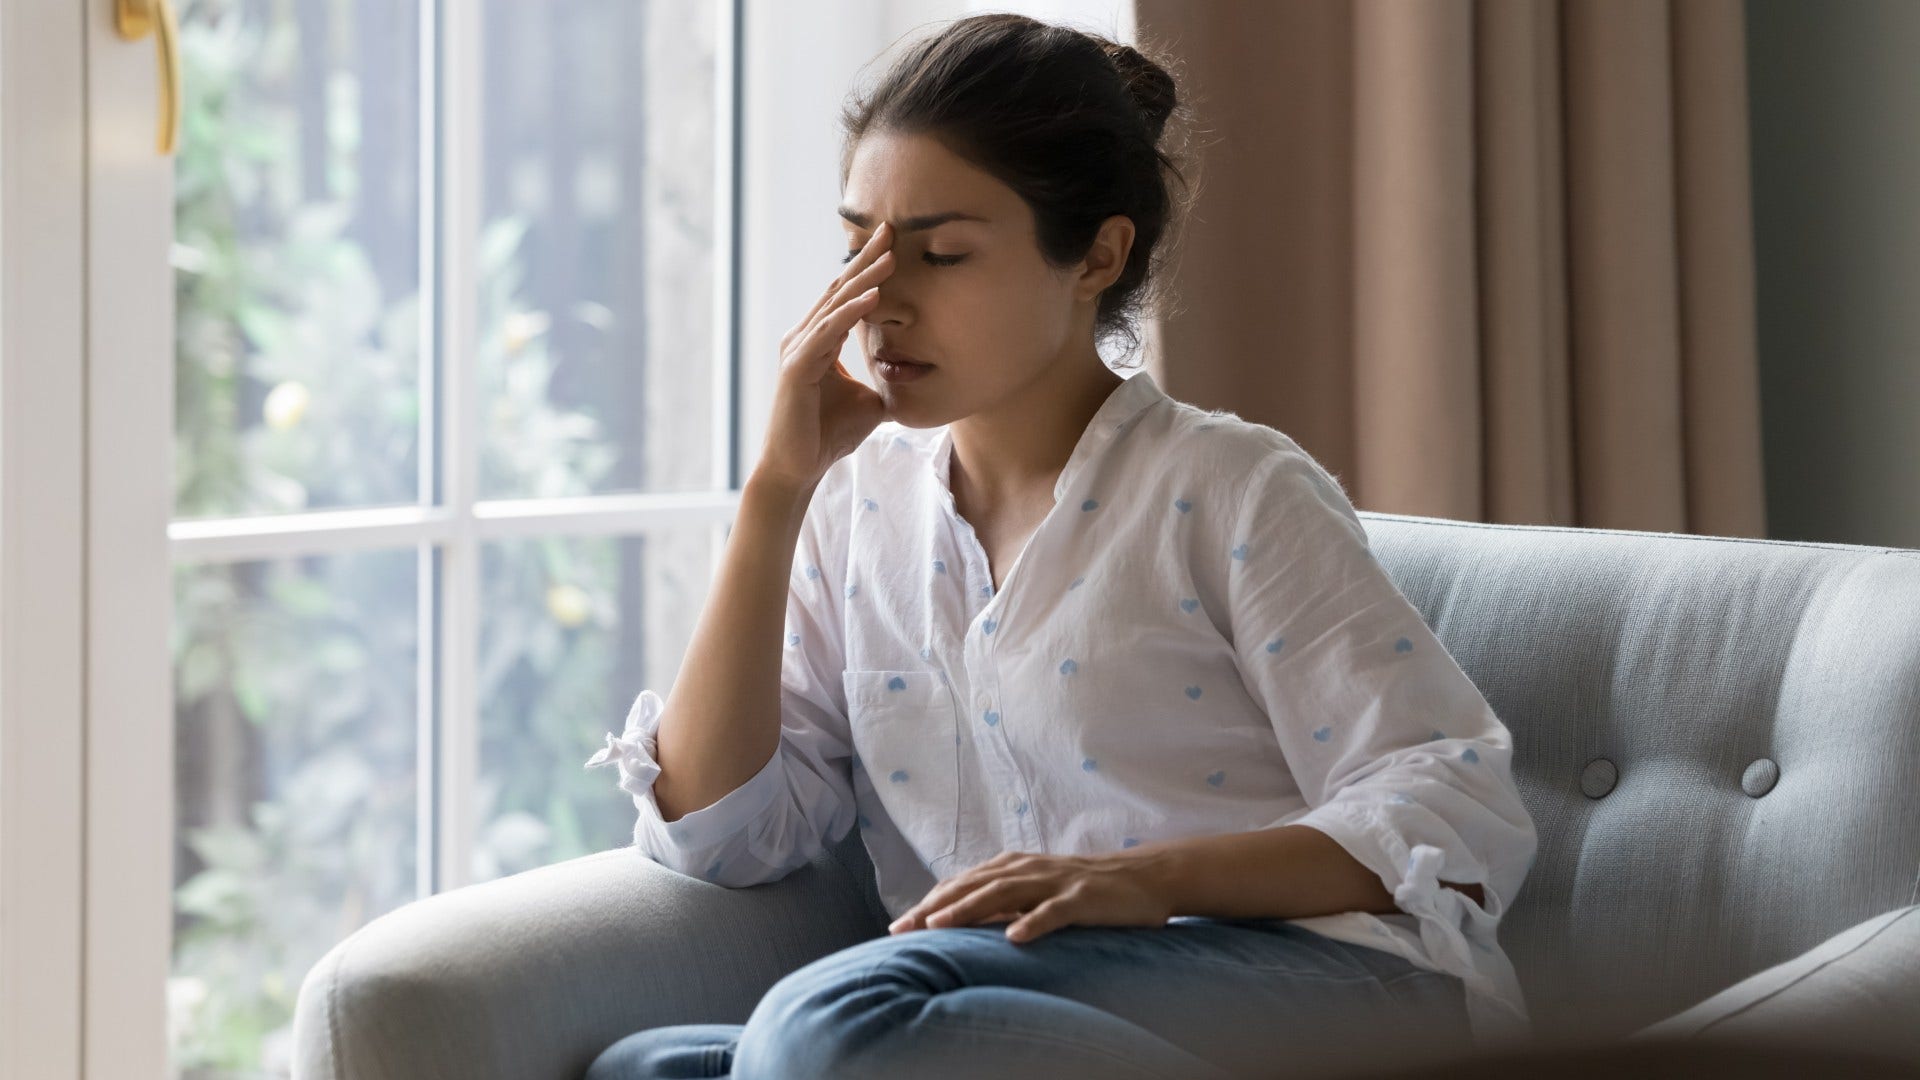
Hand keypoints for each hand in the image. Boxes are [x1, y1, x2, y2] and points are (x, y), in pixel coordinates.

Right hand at [754, 221, 896, 492]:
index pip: (846, 296)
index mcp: (819, 341)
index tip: (894, 243)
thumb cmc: (829, 435)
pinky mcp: (797, 368)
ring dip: (864, 279)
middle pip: (839, 289)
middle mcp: (804, 338)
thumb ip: (885, 383)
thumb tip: (917, 381)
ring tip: (891, 256)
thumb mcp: (870, 402)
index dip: (868, 269)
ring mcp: (798, 350)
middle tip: (890, 228)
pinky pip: (828, 333)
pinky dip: (851, 313)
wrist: (799, 468)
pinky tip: (873, 296)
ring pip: (835, 306)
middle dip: (866, 259)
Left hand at [886, 850, 1175, 943]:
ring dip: (969, 909)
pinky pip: (1053, 911)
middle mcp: (1028, 869)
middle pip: (973, 886)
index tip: (900, 926)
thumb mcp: (1038, 890)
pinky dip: (1032, 922)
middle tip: (904, 929)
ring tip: (940, 926)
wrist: (1144, 877)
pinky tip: (1014, 937)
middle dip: (935, 906)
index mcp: (1014, 866)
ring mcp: (1055, 882)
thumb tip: (963, 921)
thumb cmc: (1086, 889)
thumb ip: (1004, 901)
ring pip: (1004, 893)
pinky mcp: (1082, 898)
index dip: (930, 903)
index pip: (963, 883)